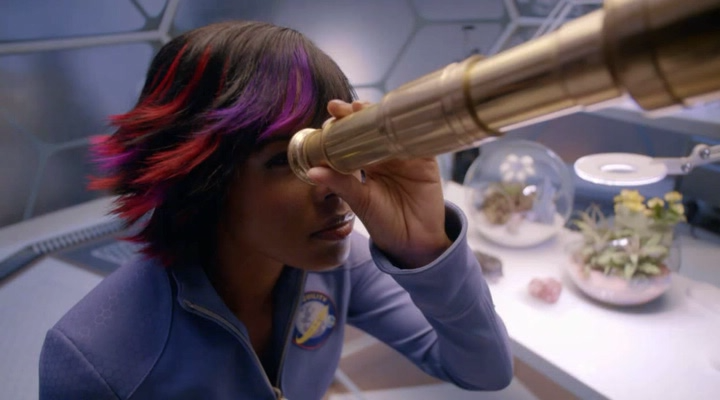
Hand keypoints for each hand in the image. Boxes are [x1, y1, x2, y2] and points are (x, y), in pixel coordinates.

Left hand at [307, 100, 451, 268]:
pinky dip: (409, 127)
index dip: (341, 125)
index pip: (351, 138)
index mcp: (365, 163)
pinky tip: (398, 117)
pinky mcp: (425, 159)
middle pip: (369, 127)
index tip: (329, 113)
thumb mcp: (360, 202)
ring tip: (362, 108)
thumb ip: (340, 184)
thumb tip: (312, 172)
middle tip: (342, 107)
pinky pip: (418, 139)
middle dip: (355, 114)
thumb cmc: (384, 222)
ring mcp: (405, 155)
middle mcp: (384, 155)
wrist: (414, 242)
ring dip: (378, 116)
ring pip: (391, 128)